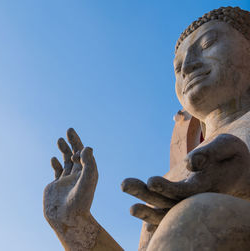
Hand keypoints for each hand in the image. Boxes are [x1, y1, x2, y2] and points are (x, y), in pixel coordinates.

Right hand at [43, 128, 97, 233]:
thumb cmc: (79, 203)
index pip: (85, 154)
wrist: (67, 220)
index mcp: (87, 173)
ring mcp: (67, 180)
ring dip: (64, 149)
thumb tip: (87, 147)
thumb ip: (89, 163)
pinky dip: (55, 164)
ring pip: (66, 161)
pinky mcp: (56, 186)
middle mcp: (78, 175)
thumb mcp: (88, 181)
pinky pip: (57, 171)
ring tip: (59, 139)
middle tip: (69, 129)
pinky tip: (53, 159)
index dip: (80, 148)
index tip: (77, 152)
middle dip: (73, 142)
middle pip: (76, 154)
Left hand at [121, 134, 249, 229]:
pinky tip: (134, 210)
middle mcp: (196, 201)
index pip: (185, 193)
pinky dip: (149, 214)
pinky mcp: (179, 201)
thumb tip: (190, 164)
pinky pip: (163, 212)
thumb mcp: (227, 146)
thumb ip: (210, 152)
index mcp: (208, 187)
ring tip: (123, 188)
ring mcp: (187, 203)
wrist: (237, 169)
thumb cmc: (231, 155)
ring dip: (142, 203)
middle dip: (145, 195)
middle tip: (123, 184)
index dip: (167, 189)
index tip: (151, 181)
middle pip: (168, 203)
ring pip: (163, 210)